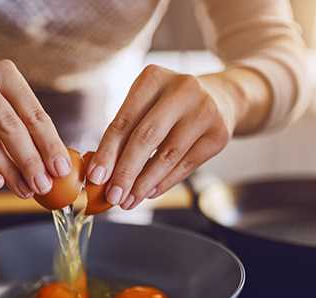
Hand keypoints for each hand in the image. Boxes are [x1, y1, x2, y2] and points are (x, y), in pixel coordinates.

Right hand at [0, 60, 70, 198]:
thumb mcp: (7, 107)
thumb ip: (30, 131)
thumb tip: (57, 169)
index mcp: (4, 72)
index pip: (33, 113)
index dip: (49, 144)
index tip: (60, 170)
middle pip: (9, 126)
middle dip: (30, 161)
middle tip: (43, 185)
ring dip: (8, 171)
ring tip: (24, 190)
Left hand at [87, 65, 263, 209]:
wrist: (220, 99)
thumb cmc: (170, 105)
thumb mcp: (148, 104)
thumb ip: (126, 131)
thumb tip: (102, 172)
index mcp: (154, 77)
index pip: (124, 120)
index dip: (107, 151)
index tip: (95, 177)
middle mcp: (182, 89)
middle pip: (146, 138)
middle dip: (125, 171)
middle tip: (112, 196)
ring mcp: (204, 111)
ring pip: (167, 156)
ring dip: (144, 183)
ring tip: (129, 201)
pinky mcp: (219, 134)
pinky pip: (186, 166)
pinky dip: (164, 182)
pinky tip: (149, 193)